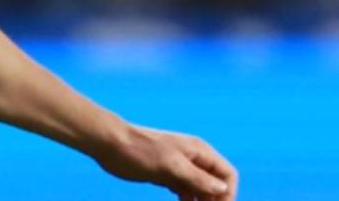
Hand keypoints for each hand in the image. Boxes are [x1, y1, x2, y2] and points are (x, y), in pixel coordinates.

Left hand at [90, 124, 237, 199]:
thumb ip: (197, 178)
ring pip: (200, 191)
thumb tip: (222, 189)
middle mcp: (193, 160)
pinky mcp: (166, 176)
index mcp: (199, 152)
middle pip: (215, 185)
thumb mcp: (171, 165)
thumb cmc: (140, 150)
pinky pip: (185, 193)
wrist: (110, 144)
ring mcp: (179, 169)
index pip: (227, 175)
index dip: (228, 195)